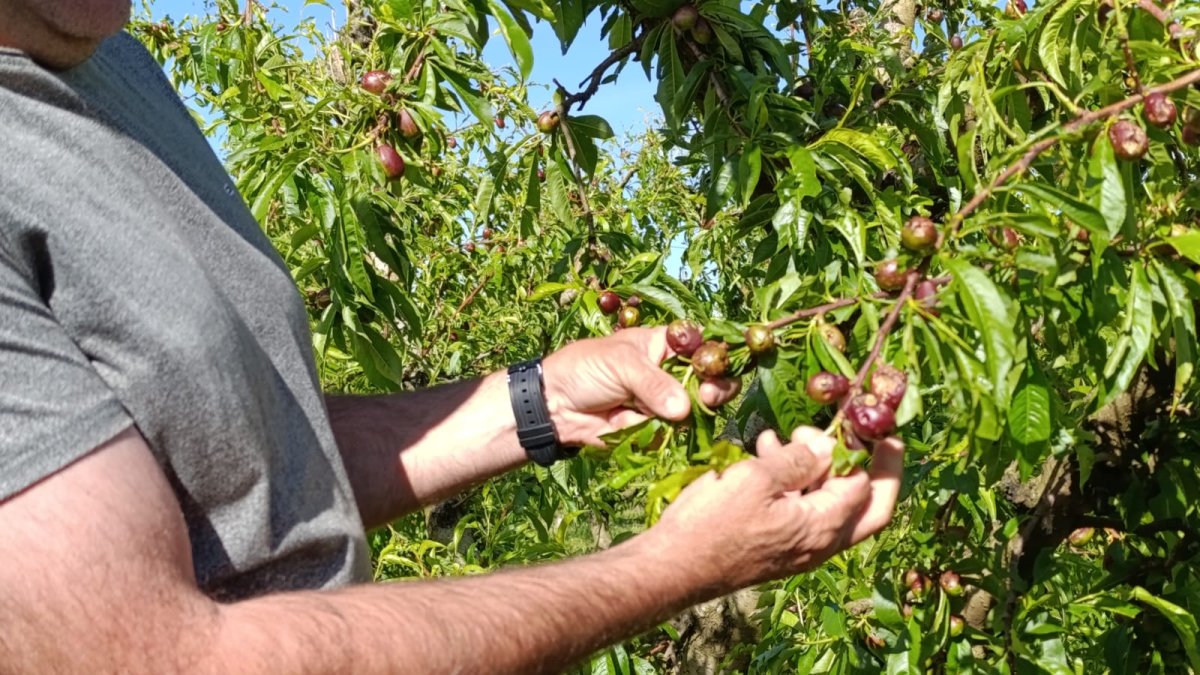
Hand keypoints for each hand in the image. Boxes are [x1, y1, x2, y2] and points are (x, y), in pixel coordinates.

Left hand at [541, 327, 740, 446]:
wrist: (555, 406)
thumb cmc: (585, 369)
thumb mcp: (620, 365)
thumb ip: (653, 384)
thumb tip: (683, 408)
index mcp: (665, 345)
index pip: (701, 346)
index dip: (716, 355)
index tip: (721, 367)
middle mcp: (671, 372)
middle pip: (709, 379)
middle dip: (714, 388)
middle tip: (708, 396)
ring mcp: (665, 401)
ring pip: (695, 409)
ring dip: (692, 414)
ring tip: (679, 415)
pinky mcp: (656, 428)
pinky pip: (673, 433)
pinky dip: (668, 434)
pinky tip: (658, 429)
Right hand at [650, 427, 903, 594]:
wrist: (673, 568)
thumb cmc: (711, 523)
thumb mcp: (755, 480)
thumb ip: (799, 461)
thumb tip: (829, 447)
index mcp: (822, 527)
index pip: (866, 486)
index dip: (869, 451)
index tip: (865, 420)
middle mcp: (820, 543)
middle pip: (870, 508)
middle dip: (877, 470)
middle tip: (875, 437)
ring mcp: (800, 548)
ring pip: (832, 504)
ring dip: (821, 467)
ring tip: (785, 434)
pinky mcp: (779, 545)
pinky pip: (803, 509)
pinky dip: (796, 480)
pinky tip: (765, 453)